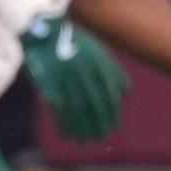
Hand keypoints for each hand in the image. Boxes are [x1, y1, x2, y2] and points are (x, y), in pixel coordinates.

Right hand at [19, 14, 129, 140]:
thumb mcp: (98, 50)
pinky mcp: (48, 81)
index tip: (112, 127)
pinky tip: (66, 134)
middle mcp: (84, 72)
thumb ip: (113, 69)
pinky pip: (57, 106)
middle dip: (98, 124)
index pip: (109, 95)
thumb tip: (126, 92)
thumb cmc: (73, 41)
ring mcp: (66, 77)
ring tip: (84, 141)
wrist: (44, 29)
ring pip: (76, 108)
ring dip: (81, 128)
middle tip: (100, 138)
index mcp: (98, 64)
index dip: (112, 114)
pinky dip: (63, 123)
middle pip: (94, 104)